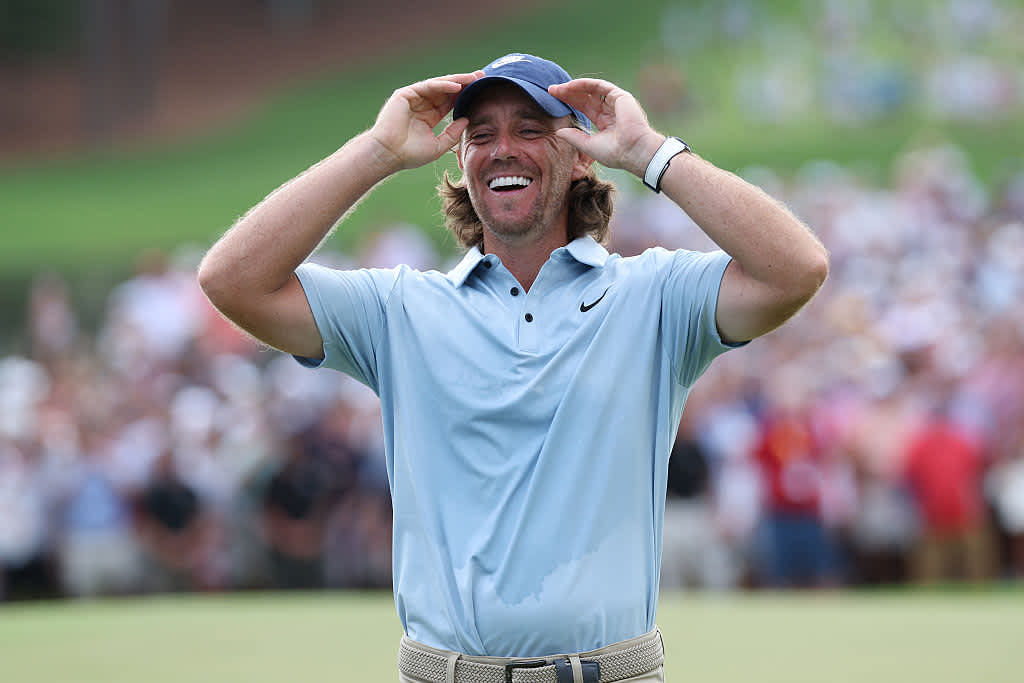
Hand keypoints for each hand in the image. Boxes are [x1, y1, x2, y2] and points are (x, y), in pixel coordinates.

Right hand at [369, 71, 484, 171]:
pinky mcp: (405, 94)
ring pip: (439, 85)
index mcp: (429, 116)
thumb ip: (452, 134)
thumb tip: (466, 119)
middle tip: (481, 76)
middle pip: (446, 90)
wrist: (389, 155)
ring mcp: (413, 98)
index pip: (450, 102)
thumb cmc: (410, 154)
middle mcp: (422, 105)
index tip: (481, 91)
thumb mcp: (438, 146)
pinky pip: (428, 86)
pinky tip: (457, 86)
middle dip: (464, 83)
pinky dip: (443, 85)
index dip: (465, 96)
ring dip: (457, 80)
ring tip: (473, 77)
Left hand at [547, 78, 664, 177]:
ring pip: (591, 90)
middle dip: (568, 93)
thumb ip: (574, 137)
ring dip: (574, 87)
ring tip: (557, 89)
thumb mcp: (588, 145)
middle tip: (551, 91)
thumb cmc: (615, 153)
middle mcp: (610, 110)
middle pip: (585, 97)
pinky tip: (570, 86)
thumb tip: (558, 132)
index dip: (569, 103)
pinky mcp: (620, 96)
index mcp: (605, 122)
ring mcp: (615, 102)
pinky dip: (584, 84)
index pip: (584, 108)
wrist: (634, 151)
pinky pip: (599, 85)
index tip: (554, 100)